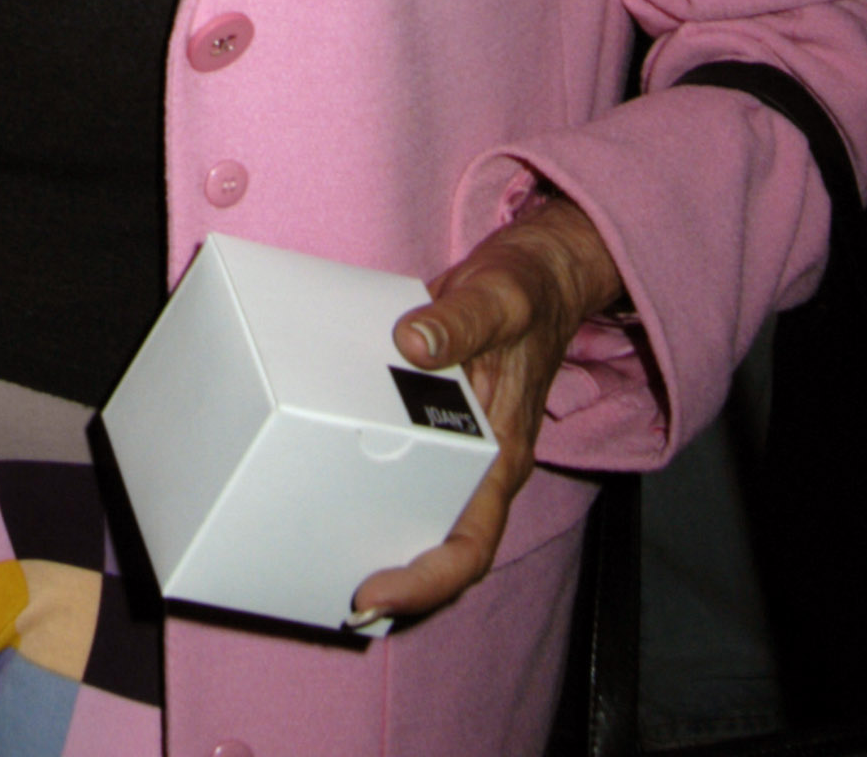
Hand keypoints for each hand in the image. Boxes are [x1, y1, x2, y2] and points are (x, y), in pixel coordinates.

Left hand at [348, 196, 624, 624]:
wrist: (540, 270)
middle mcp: (482, 463)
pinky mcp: (437, 419)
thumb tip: (415, 344)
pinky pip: (409, 471)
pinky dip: (377, 490)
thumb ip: (461, 320)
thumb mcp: (498, 296)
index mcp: (502, 453)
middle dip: (399, 582)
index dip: (428, 580)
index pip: (472, 543)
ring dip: (385, 544)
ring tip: (326, 560)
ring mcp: (461, 446)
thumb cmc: (525, 289)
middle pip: (443, 547)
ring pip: (426, 517)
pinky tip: (336, 487)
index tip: (377, 590)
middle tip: (337, 595)